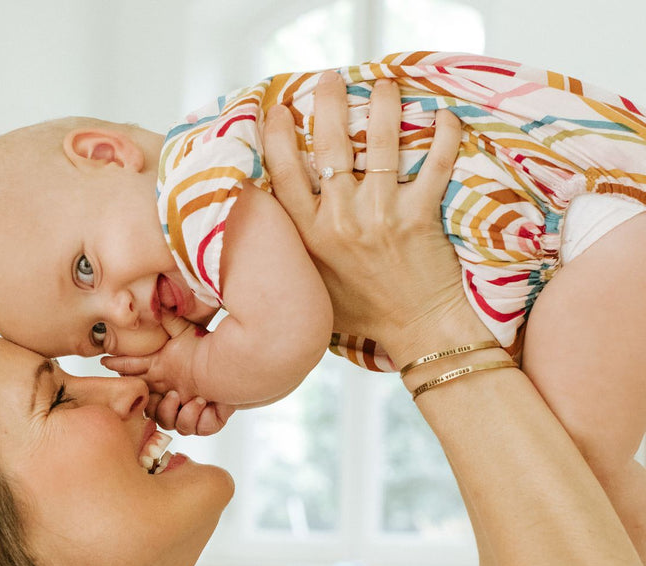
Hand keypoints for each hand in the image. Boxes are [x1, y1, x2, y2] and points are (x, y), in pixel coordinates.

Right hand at [102, 313, 234, 434]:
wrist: (248, 358)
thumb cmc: (214, 345)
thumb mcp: (185, 330)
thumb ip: (166, 319)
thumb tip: (152, 300)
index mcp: (163, 371)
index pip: (135, 374)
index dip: (122, 371)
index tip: (107, 362)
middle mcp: (174, 390)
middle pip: (149, 407)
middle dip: (151, 404)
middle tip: (163, 393)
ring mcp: (190, 405)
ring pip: (169, 422)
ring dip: (174, 413)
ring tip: (188, 398)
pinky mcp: (210, 417)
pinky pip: (196, 429)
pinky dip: (197, 419)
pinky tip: (204, 404)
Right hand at [263, 73, 483, 368]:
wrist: (416, 331)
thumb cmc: (365, 313)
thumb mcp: (315, 284)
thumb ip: (298, 250)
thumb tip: (277, 217)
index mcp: (310, 236)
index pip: (283, 174)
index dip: (276, 136)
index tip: (278, 109)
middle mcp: (341, 221)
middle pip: (329, 145)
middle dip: (328, 102)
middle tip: (332, 80)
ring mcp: (381, 216)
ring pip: (381, 142)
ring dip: (384, 105)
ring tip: (385, 85)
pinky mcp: (419, 217)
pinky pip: (435, 163)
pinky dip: (443, 135)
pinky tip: (442, 116)